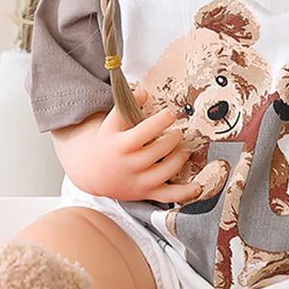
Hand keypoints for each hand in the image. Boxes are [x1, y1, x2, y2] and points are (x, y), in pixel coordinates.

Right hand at [75, 87, 202, 203]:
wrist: (90, 171)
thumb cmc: (106, 142)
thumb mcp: (110, 122)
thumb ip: (125, 106)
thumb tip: (144, 92)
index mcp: (119, 145)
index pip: (142, 132)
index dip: (159, 122)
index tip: (170, 113)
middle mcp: (128, 164)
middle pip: (156, 151)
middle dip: (172, 139)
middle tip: (179, 132)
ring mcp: (137, 181)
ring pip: (164, 172)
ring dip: (179, 158)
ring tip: (184, 149)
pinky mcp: (144, 192)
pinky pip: (166, 196)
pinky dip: (183, 193)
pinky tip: (198, 186)